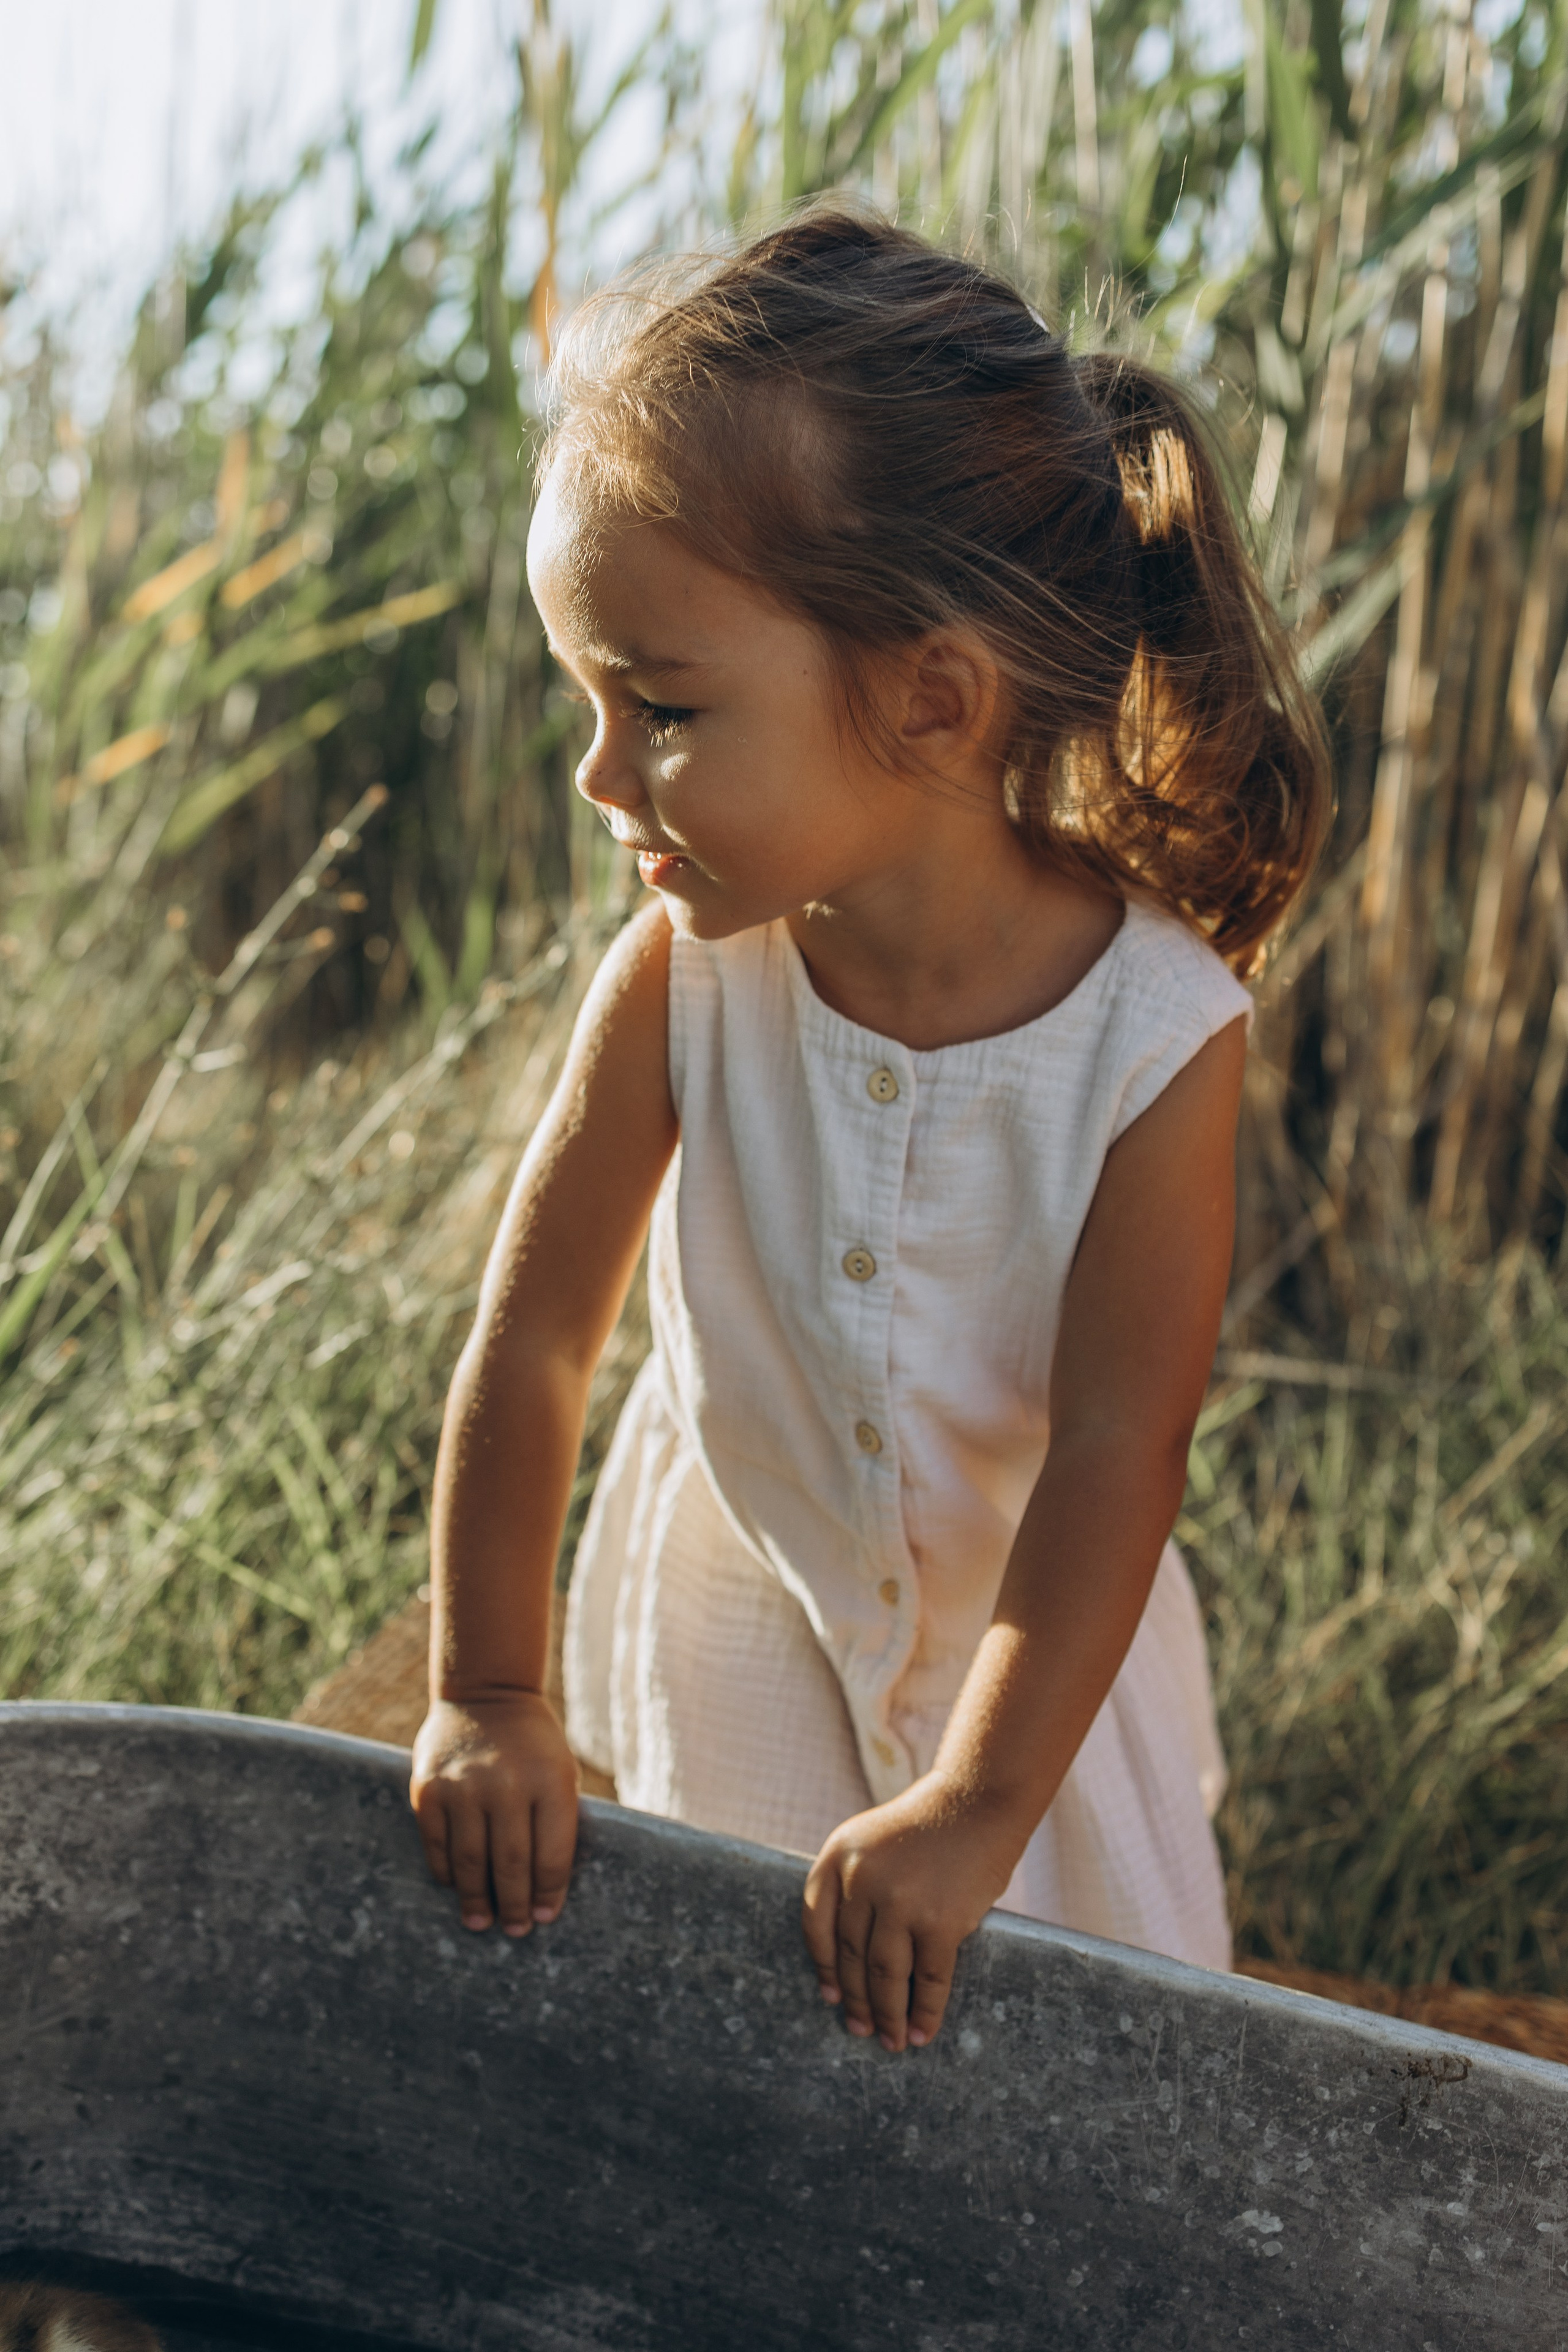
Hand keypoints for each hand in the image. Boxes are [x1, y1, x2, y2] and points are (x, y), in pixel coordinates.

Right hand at [409, 1693, 578, 1936]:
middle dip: (515, 1906)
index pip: (552, 1855)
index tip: (546, 1917)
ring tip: (483, 1922)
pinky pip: (438, 1846)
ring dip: (477, 1900)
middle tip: (516, 1930)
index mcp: (550, 1781)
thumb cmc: (533, 1746)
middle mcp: (506, 1784)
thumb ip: (557, 1823)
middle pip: (511, 1865)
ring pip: (470, 1862)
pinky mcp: (429, 1789)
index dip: (549, 1893)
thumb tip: (545, 1891)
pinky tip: (456, 1886)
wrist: (486, 1695)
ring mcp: (464, 1786)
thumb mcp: (561, 1772)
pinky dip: (447, 1873)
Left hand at [801, 1774, 1022, 2051]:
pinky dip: (926, 2012)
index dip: (823, 1967)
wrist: (979, 1801)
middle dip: (857, 2001)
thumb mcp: (873, 1841)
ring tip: (892, 2041)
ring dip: (888, 2016)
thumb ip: (856, 1886)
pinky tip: (923, 2031)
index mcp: (838, 1854)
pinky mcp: (940, 1921)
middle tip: (861, 2030)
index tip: (831, 1997)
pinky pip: (929, 1979)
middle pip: (850, 1956)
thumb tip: (849, 1963)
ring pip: (885, 1975)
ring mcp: (900, 1901)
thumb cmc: (928, 1825)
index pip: (815, 1923)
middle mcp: (862, 1878)